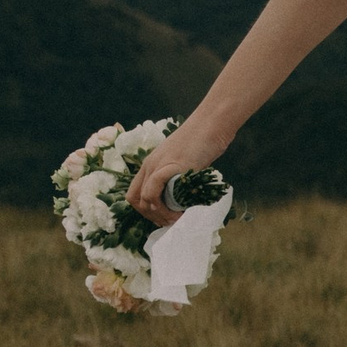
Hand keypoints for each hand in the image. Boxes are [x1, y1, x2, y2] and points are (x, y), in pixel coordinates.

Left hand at [130, 110, 234, 224]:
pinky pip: (153, 192)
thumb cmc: (204, 141)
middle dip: (151, 216)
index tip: (164, 216)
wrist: (211, 124)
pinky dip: (162, 207)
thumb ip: (179, 177)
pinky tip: (179, 212)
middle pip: (135, 201)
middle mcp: (149, 165)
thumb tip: (185, 197)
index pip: (135, 194)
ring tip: (176, 219)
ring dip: (158, 215)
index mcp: (150, 164)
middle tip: (170, 221)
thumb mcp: (186, 162)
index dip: (146, 211)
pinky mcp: (168, 167)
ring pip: (143, 200)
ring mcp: (157, 166)